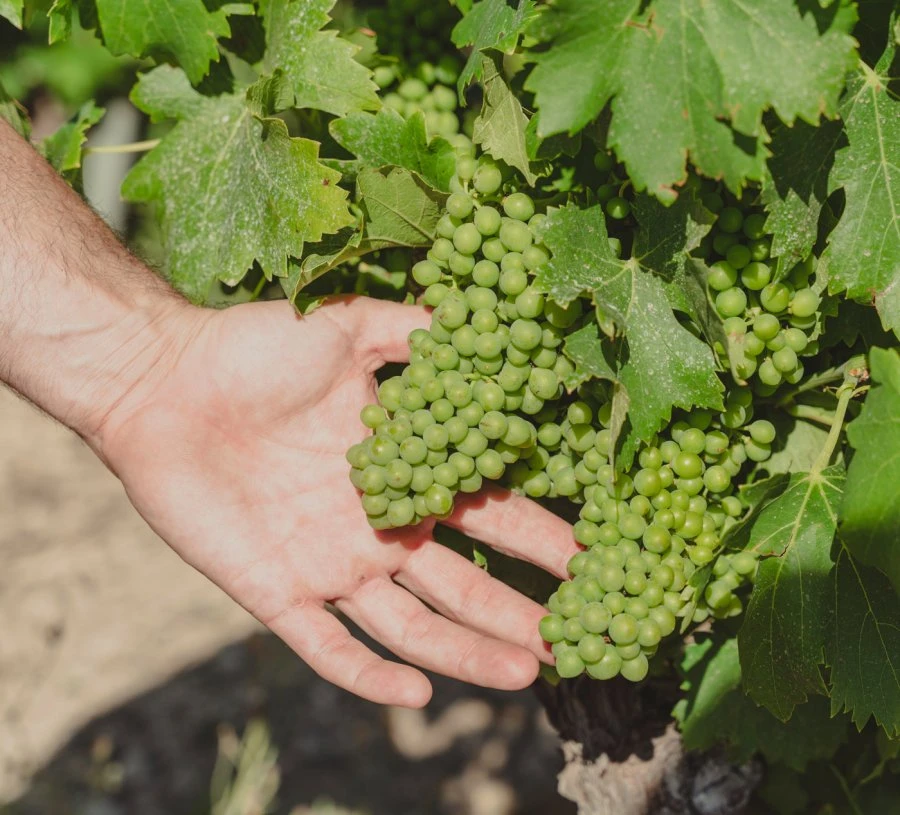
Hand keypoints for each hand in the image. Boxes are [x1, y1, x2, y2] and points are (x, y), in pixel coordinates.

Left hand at [93, 295, 577, 706]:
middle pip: (462, 584)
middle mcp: (377, 528)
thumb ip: (413, 330)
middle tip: (579, 636)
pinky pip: (328, 648)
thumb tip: (483, 324)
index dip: (541, 536)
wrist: (163, 379)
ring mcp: (330, 566)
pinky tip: (414, 698)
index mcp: (403, 472)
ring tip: (526, 675)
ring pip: (411, 626)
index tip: (594, 555)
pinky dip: (368, 675)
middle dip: (520, 610)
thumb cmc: (254, 349)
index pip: (488, 514)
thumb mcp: (349, 327)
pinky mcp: (278, 593)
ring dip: (467, 653)